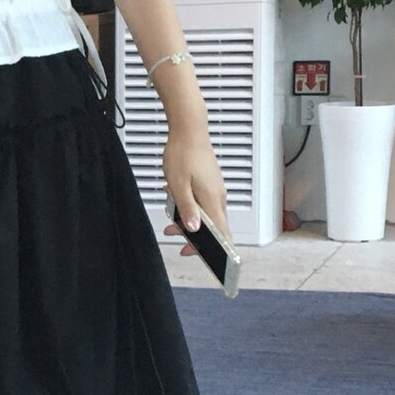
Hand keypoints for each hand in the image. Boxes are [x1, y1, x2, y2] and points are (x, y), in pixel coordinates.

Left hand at [162, 130, 231, 256]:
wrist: (188, 130)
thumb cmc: (183, 154)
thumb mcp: (178, 186)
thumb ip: (187, 209)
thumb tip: (195, 230)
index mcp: (213, 200)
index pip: (223, 233)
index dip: (222, 251)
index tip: (218, 265)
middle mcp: (218, 197)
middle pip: (215, 227)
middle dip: (198, 240)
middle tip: (181, 246)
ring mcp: (215, 190)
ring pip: (207, 215)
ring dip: (190, 224)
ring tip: (171, 227)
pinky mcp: (209, 185)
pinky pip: (203, 204)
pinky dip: (191, 211)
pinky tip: (176, 206)